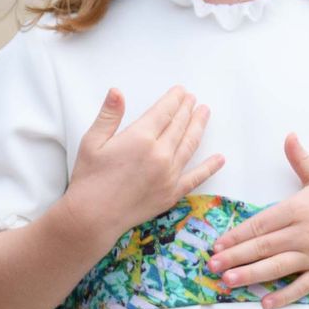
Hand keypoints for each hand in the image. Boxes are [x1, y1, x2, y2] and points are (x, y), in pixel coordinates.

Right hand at [62, 86, 224, 243]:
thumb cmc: (89, 179)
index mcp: (140, 138)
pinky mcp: (172, 193)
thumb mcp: (92, 142)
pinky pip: (196, 177)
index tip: (181, 91)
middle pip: (179, 125)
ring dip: (198, 127)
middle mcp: (160, 154)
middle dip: (187, 109)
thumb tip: (117, 91)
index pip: (164, 112)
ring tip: (204, 113)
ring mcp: (169, 174)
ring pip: (189, 145)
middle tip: (193, 99)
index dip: (174, 99)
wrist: (92, 218)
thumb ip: (109, 115)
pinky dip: (210, 167)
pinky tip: (220, 158)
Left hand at [208, 133, 308, 308]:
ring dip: (250, 275)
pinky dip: (284, 296)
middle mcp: (302, 233)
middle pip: (263, 246)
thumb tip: (289, 135)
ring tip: (227, 282)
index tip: (217, 244)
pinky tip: (265, 304)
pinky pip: (301, 287)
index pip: (260, 224)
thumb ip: (300, 159)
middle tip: (211, 266)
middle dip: (234, 256)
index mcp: (298, 209)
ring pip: (277, 267)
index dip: (236, 234)